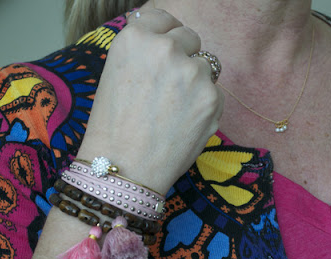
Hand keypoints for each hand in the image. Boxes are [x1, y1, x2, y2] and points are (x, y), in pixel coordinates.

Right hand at [78, 5, 223, 194]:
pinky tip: (185, 124)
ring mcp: (192, 73)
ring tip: (174, 110)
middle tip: (170, 87)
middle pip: (190, 37)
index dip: (166, 35)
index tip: (166, 50)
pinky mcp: (212, 98)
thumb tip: (167, 38)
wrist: (125, 167)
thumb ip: (143, 51)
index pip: (164, 18)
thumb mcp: (115, 74)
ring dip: (197, 82)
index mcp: (135, 38)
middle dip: (184, 56)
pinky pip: (216, 93)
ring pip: (207, 66)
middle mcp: (166, 49)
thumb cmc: (114, 126)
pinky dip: (205, 106)